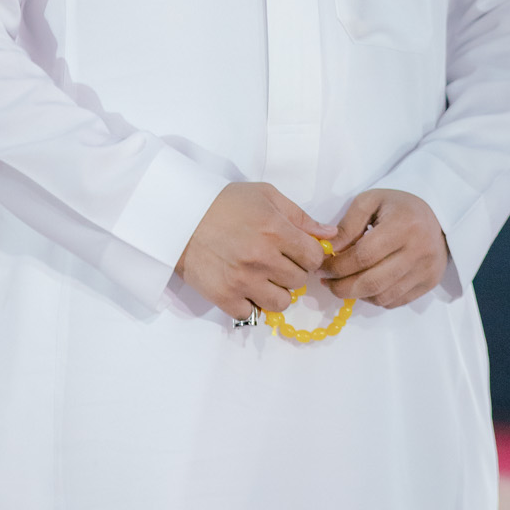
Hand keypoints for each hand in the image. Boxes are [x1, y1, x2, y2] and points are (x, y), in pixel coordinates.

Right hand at [177, 182, 329, 319]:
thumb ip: (300, 216)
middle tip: (277, 262)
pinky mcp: (224, 296)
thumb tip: (331, 233)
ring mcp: (243, 280)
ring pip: (281, 302)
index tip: (299, 252)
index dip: (310, 255)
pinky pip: (252, 313)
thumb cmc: (224, 203)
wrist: (179, 217)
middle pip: (300, 280)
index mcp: (276, 230)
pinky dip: (251, 304)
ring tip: (263, 278)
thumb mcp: (265, 196)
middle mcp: (262, 257)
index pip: (315, 257)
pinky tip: (244, 288)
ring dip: (277, 292)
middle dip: (293, 271)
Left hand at [319, 188, 448, 308]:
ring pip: (382, 297)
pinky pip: (394, 302)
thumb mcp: (370, 202)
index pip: (363, 256)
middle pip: (372, 282)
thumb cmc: (398, 207)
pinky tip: (366, 285)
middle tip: (327, 282)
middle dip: (342, 287)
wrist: (439, 216)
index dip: (337, 266)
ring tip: (344, 283)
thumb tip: (329, 251)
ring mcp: (426, 270)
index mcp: (404, 225)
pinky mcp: (429, 284)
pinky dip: (374, 298)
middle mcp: (419, 251)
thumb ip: (348, 225)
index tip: (321, 267)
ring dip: (356, 295)